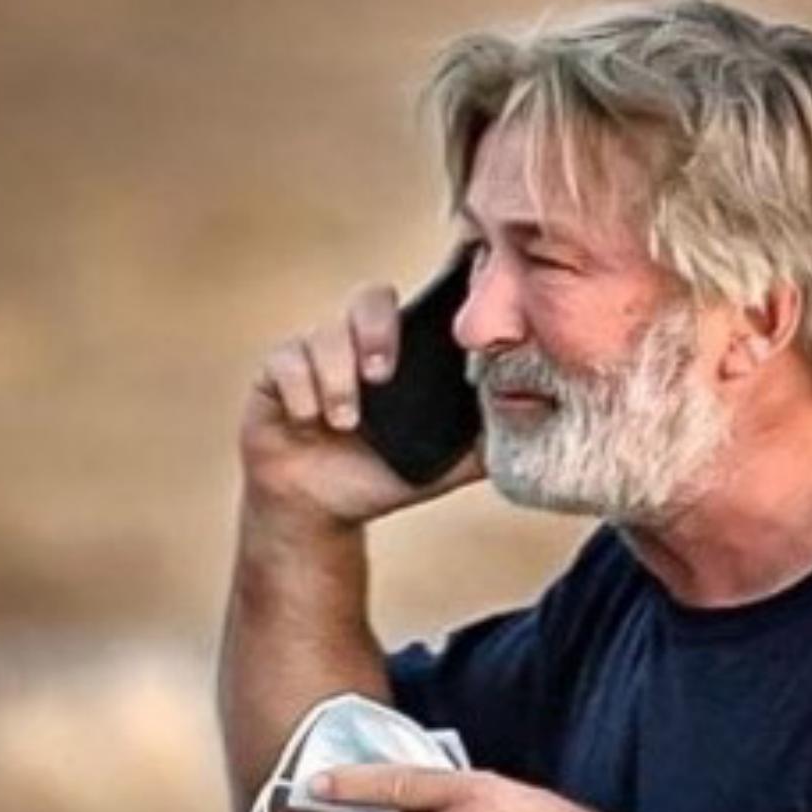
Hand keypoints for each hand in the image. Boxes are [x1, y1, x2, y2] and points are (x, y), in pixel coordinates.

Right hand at [238, 279, 488, 526]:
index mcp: (400, 354)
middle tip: (383, 375)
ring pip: (324, 334)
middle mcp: (356, 344)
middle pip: (369, 298)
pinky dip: (301, 392)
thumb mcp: (443, 462)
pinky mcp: (275, 376)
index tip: (447, 319)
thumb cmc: (382, 476)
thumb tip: (536, 423)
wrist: (321, 512)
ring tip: (344, 423)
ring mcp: (313, 356)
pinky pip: (286, 362)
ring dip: (337, 379)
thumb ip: (485, 442)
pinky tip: (308, 421)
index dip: (429, 300)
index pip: (417, 305)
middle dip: (377, 332)